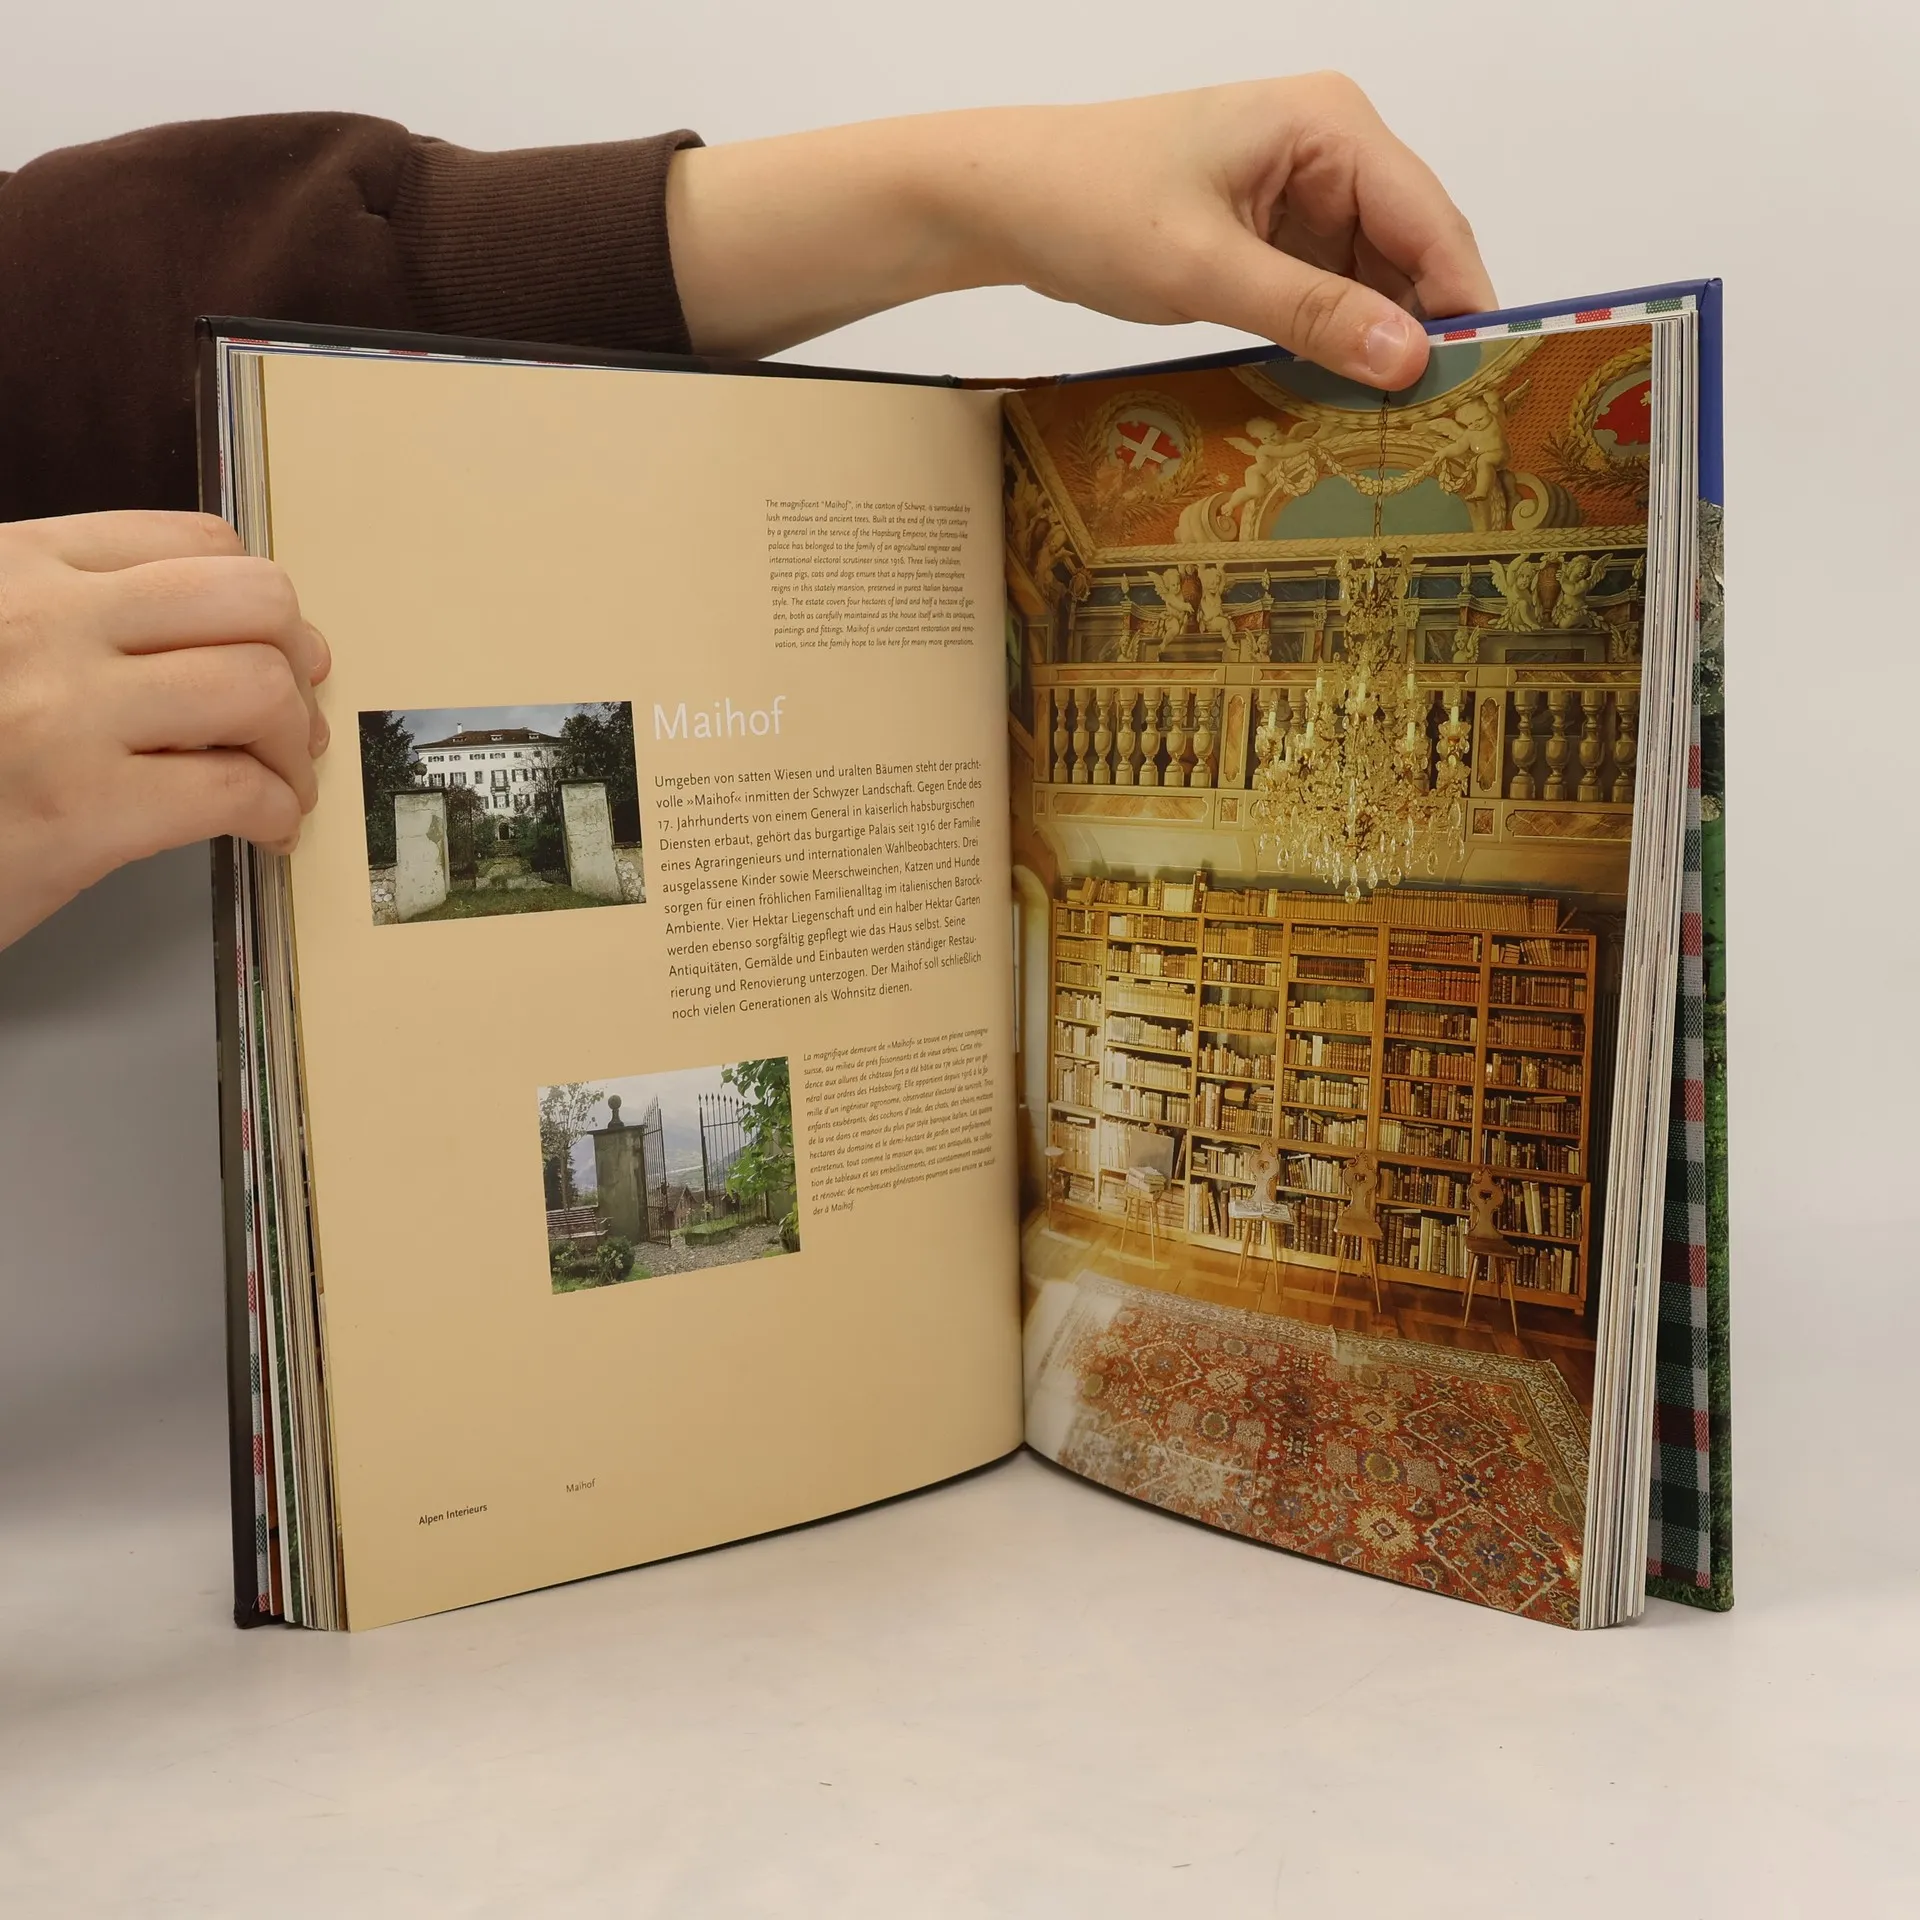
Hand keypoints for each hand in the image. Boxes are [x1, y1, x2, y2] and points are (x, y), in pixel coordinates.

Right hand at [0, 511, 328, 950]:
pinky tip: (266, 832)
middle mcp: (44, 619)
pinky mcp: (78, 810)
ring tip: (281, 784)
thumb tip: (238, 647)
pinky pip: (235, 790)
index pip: (199, 544)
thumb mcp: (1, 646)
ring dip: (294, 747)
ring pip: (259, 689)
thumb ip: (84, 628)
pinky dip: (277, 813)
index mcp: (19, 565)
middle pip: (254, 603)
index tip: (279, 653)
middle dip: (298, 665)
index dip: (265, 606)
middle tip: (293, 721)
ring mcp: (61, 712)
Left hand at [669, 74, 1492, 387]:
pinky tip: (1336, 399)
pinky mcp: (1270, 234)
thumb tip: (1408, 359)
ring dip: (1376, 346)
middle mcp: (1330, 150)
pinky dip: (1332, 342)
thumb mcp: (1204, 268)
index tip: (1488, 385)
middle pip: (1413, 254)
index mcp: (1331, 126)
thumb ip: (1310, 314)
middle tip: (1443, 427)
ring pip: (1372, 282)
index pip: (1433, 221)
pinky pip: (1326, 294)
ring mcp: (1301, 193)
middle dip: (1424, 332)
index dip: (1466, 305)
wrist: (1004, 202)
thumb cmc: (1090, 204)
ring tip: (1392, 427)